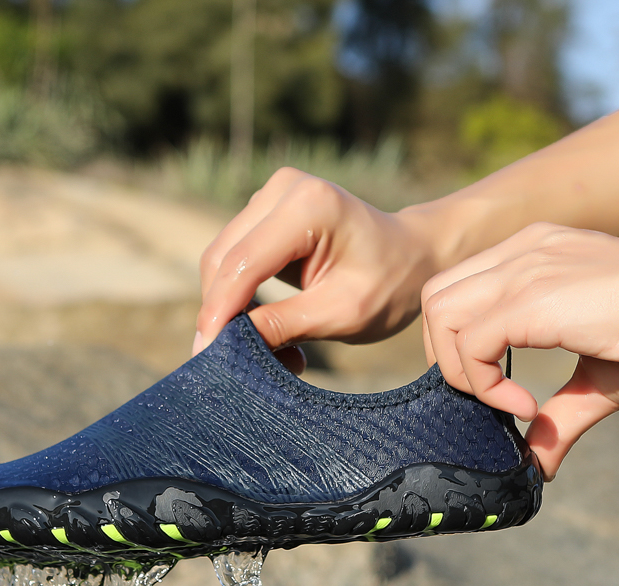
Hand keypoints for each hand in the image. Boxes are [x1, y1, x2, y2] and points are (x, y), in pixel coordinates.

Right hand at [194, 167, 439, 358]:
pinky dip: (239, 298)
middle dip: (223, 313)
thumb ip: (283, 325)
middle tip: (243, 363)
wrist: (413, 255)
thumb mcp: (342, 314)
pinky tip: (267, 327)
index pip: (244, 263)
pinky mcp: (265, 214)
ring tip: (271, 350)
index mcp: (310, 205)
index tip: (205, 354)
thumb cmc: (389, 284)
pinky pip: (233, 260)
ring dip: (230, 310)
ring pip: (221, 261)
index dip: (219, 310)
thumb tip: (227, 345)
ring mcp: (271, 198)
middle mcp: (283, 189)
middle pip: (223, 259)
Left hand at [421, 222, 618, 478]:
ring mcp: (529, 265)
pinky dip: (482, 384)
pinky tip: (524, 406)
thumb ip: (559, 413)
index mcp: (534, 254)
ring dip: (457, 369)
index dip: (453, 342)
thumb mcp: (599, 375)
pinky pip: (473, 342)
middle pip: (435, 296)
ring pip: (441, 313)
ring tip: (503, 402)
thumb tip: (537, 466)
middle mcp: (525, 250)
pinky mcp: (537, 296)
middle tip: (480, 394)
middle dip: (443, 354)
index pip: (455, 290)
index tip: (488, 385)